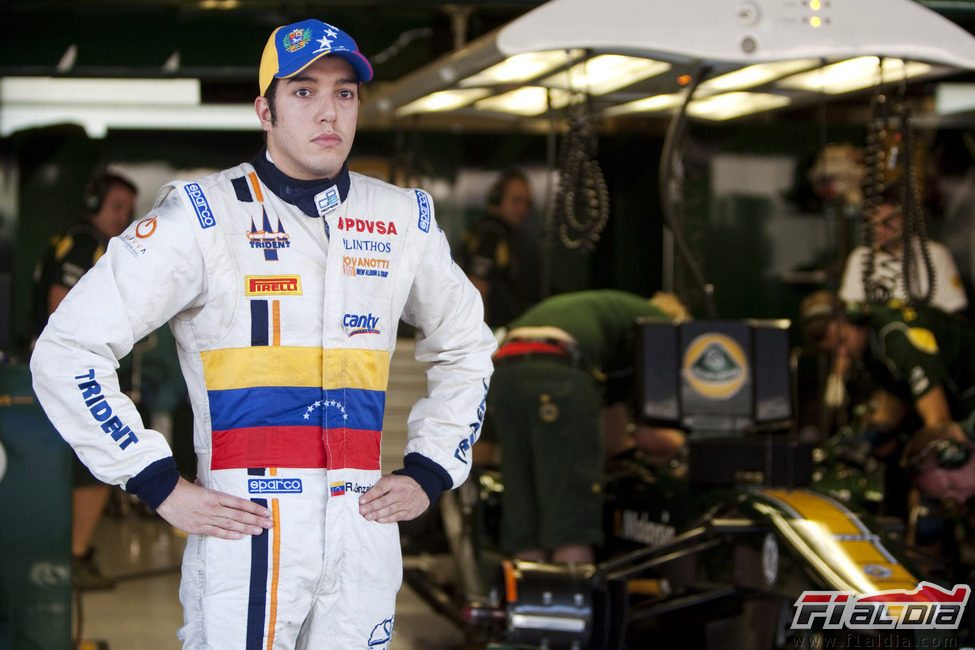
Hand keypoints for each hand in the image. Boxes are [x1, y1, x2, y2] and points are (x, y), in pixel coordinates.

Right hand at [155, 478, 272, 538]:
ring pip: (230, 524)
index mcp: (216, 495)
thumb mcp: (203, 485)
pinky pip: (216, 532)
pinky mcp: (197, 527)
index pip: (240, 503)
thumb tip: (225, 493)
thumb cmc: (184, 488)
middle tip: (269, 523)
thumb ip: (215, 491)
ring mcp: (206, 518)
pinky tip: (240, 536)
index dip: (255, 508)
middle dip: (256, 519)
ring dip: (246, 528)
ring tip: (259, 531)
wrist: (165, 494)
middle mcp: (214, 507)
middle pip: (239, 515)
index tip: (266, 512)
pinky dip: (229, 535)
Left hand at [358, 475, 429, 522]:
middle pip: (384, 501)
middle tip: (361, 511)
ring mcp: (405, 504)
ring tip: (367, 517)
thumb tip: (365, 494)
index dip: (370, 495)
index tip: (361, 500)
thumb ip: (380, 485)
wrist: (424, 488)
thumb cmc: (403, 484)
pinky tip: (378, 520)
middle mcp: (400, 493)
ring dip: (377, 515)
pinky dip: (386, 519)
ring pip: (389, 511)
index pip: (381, 488)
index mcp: (395, 482)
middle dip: (371, 507)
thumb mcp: (392, 479)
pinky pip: (396, 517)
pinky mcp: (409, 513)